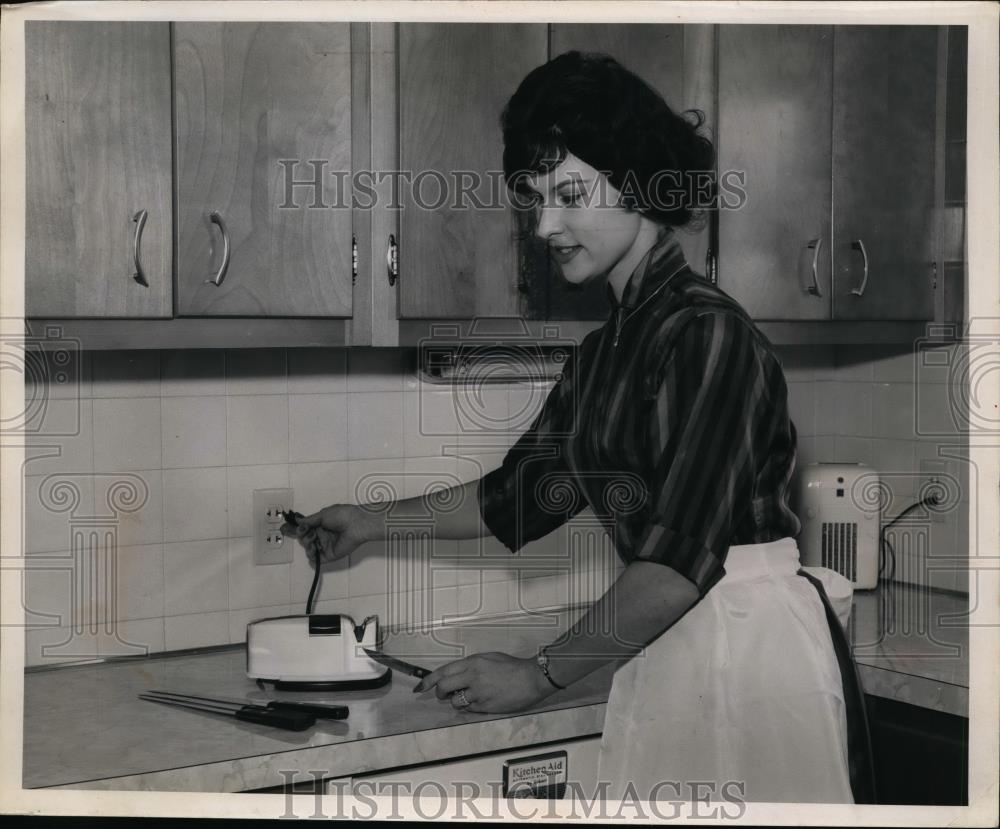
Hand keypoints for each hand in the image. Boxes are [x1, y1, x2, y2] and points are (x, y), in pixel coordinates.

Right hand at [280, 504, 379, 564]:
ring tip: (313, 539)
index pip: (304, 528)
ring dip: (307, 545)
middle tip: (306, 532)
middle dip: (302, 536)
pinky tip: (313, 551)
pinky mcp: (330, 555)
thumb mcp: (323, 514)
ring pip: (309, 549)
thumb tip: (298, 521)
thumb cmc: (343, 516)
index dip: (295, 529)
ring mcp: (326, 545)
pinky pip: (317, 560)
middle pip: (304, 539)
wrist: (356, 524)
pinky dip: (312, 558)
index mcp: (321, 524)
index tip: (284, 529)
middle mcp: (322, 535)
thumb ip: (309, 520)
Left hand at [413, 652, 557, 713]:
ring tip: (471, 696)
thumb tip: (457, 674)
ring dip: (458, 701)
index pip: (443, 672)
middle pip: (443, 688)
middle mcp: (472, 677)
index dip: (428, 681)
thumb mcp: (489, 658)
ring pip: (455, 702)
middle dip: (440, 693)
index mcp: (472, 663)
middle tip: (444, 694)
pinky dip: (471, 707)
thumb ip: (471, 666)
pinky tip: (482, 701)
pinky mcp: (485, 707)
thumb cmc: (513, 666)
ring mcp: (478, 693)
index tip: (419, 687)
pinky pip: (469, 710)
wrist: (531, 678)